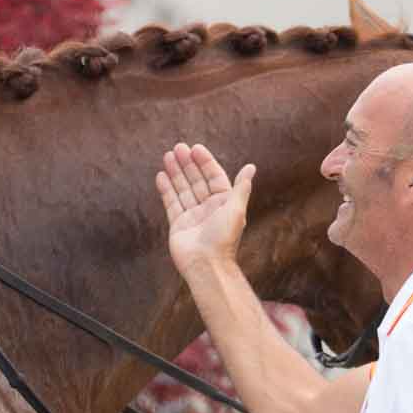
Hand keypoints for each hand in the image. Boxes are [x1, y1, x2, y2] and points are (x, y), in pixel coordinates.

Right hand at [155, 143, 252, 272]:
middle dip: (187, 164)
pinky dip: (166, 189)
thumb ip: (241, 187)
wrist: (206, 265)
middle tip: (177, 147)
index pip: (214, 176)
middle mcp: (208, 207)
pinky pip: (171, 202)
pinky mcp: (178, 224)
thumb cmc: (223, 238)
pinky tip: (161, 175)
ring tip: (167, 155)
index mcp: (224, 203)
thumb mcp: (236, 209)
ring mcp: (192, 215)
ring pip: (183, 189)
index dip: (205, 162)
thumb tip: (251, 167)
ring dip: (176, 172)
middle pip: (197, 180)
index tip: (195, 148)